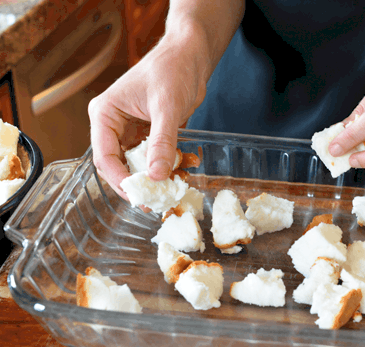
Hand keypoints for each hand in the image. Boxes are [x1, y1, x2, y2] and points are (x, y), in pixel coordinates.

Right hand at [89, 34, 205, 198]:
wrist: (190, 57)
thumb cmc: (172, 70)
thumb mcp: (167, 107)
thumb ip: (161, 142)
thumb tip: (156, 175)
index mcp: (105, 114)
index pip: (104, 156)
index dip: (120, 179)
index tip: (138, 195)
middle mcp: (113, 124)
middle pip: (117, 165)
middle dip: (135, 184)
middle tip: (154, 202)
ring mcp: (130, 130)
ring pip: (136, 164)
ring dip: (152, 178)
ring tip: (169, 192)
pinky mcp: (148, 134)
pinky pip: (152, 158)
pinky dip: (164, 167)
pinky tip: (179, 174)